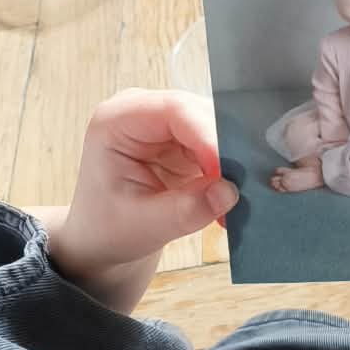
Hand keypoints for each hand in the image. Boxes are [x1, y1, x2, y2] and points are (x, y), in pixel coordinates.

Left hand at [51, 89, 237, 281]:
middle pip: (197, 113)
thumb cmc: (109, 229)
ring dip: (230, 158)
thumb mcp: (143, 226)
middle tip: (247, 186)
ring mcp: (162, 123)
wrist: (102, 239)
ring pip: (212, 126)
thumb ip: (185, 210)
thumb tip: (228, 192)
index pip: (173, 111)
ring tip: (242, 193)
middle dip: (224, 148)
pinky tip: (232, 194)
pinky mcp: (181, 138)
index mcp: (116, 121)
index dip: (207, 135)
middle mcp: (140, 111)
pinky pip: (215, 142)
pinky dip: (227, 167)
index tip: (230, 172)